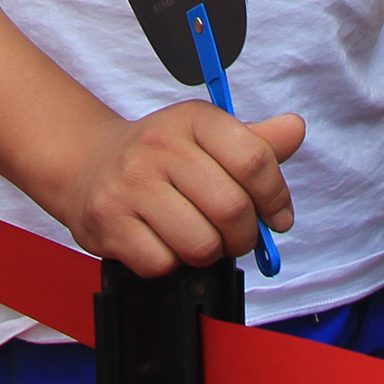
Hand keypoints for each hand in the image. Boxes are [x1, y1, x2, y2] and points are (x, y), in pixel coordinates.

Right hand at [47, 101, 301, 275]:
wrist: (89, 165)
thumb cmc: (162, 157)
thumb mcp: (207, 137)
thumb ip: (256, 141)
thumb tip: (295, 129)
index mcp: (193, 119)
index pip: (254, 158)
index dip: (275, 196)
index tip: (277, 215)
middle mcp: (159, 146)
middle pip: (232, 208)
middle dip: (244, 235)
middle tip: (235, 236)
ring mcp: (130, 184)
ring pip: (201, 244)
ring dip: (209, 252)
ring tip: (197, 237)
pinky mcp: (109, 222)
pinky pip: (163, 263)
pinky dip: (171, 263)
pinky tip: (162, 241)